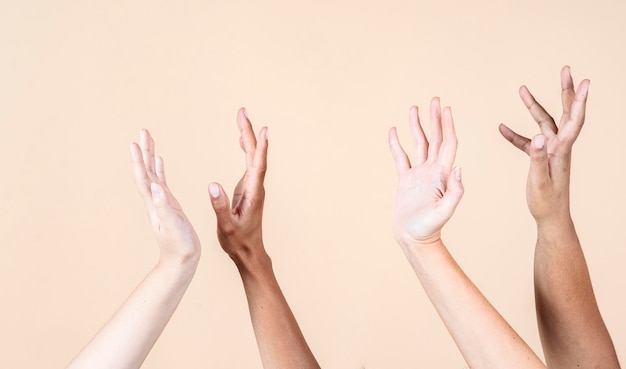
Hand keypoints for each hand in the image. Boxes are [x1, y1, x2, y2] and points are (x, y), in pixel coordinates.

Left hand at [130, 129, 200, 263]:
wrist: (181, 260)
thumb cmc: (179, 246)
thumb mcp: (173, 226)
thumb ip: (164, 207)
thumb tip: (156, 187)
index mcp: (154, 203)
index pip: (144, 177)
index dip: (140, 160)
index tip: (136, 142)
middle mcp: (154, 200)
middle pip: (146, 171)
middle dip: (145, 151)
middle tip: (143, 132)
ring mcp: (161, 202)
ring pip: (153, 174)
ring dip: (150, 157)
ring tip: (149, 140)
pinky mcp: (169, 205)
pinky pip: (162, 182)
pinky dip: (159, 170)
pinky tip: (160, 162)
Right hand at [208, 108, 268, 263]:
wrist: (248, 251)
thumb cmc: (237, 241)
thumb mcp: (226, 226)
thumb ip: (219, 206)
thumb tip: (213, 184)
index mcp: (253, 194)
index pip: (258, 165)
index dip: (260, 147)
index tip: (262, 129)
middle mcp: (256, 187)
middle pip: (255, 155)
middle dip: (249, 132)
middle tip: (242, 111)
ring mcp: (253, 187)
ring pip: (252, 157)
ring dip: (248, 137)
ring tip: (241, 117)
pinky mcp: (248, 189)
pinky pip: (249, 163)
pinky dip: (246, 148)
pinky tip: (241, 140)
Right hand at [389, 98, 463, 247]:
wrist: (414, 238)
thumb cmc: (430, 228)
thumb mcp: (444, 211)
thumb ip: (454, 191)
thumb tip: (458, 168)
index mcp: (442, 174)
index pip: (447, 144)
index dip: (448, 126)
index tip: (447, 109)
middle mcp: (432, 171)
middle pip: (434, 138)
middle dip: (435, 119)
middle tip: (434, 100)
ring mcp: (418, 175)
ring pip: (418, 144)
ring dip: (416, 126)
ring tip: (413, 109)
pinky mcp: (405, 180)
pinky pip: (400, 157)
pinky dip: (396, 144)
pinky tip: (393, 132)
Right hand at [499, 66, 589, 223]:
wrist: (550, 217)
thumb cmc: (546, 202)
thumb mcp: (539, 181)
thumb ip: (538, 158)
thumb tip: (538, 137)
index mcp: (561, 151)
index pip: (573, 121)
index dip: (579, 101)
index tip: (585, 82)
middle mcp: (559, 147)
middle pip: (564, 113)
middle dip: (565, 91)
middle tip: (566, 70)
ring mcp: (551, 151)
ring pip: (544, 123)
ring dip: (534, 107)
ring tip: (522, 91)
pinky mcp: (542, 158)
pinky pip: (528, 141)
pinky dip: (515, 134)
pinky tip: (501, 128)